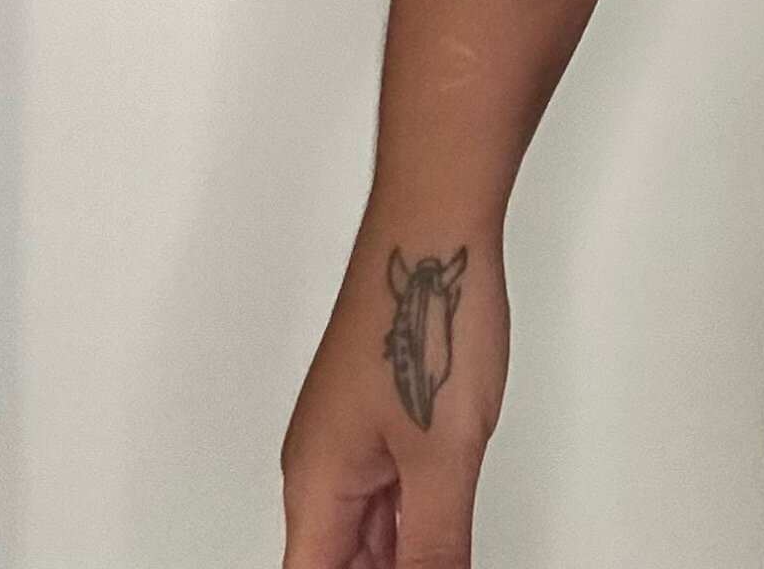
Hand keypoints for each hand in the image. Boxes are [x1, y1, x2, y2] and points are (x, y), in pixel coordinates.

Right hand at [281, 221, 507, 568]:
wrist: (437, 228)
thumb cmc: (425, 314)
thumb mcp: (443, 455)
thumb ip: (435, 543)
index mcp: (318, 484)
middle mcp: (325, 463)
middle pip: (338, 559)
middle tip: (439, 563)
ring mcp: (355, 434)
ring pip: (366, 529)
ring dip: (399, 553)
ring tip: (443, 555)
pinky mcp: (386, 410)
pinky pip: (390, 489)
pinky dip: (413, 520)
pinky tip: (446, 532)